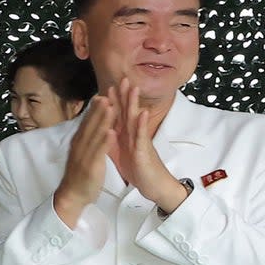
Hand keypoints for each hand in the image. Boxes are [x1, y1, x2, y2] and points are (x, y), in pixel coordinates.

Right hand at [54, 94, 114, 224]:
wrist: (71, 196)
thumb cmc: (79, 175)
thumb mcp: (81, 154)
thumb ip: (86, 140)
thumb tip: (90, 128)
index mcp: (79, 142)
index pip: (87, 122)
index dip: (95, 108)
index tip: (103, 94)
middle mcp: (80, 146)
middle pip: (90, 124)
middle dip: (99, 108)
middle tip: (108, 92)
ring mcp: (84, 156)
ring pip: (94, 135)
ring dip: (102, 120)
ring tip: (111, 106)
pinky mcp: (90, 167)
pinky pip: (98, 152)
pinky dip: (105, 141)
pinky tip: (111, 132)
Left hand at [107, 78, 189, 211]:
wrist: (156, 187)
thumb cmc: (141, 170)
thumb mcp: (124, 154)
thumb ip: (117, 141)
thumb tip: (108, 131)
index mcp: (128, 136)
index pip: (120, 116)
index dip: (114, 102)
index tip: (108, 86)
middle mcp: (135, 136)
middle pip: (128, 112)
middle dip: (125, 95)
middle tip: (122, 77)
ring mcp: (141, 142)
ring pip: (136, 121)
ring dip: (134, 104)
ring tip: (133, 88)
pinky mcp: (144, 152)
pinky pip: (142, 137)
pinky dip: (141, 125)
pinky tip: (142, 113)